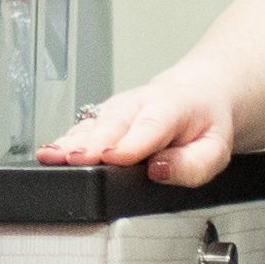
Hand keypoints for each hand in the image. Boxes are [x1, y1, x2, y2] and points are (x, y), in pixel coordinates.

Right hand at [36, 70, 236, 186]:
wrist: (198, 93)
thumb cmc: (203, 123)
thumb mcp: (215, 148)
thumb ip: (193, 164)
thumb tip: (160, 170)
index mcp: (172, 107)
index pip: (151, 125)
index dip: (131, 142)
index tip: (113, 157)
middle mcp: (139, 104)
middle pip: (113, 123)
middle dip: (92, 142)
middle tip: (74, 159)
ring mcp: (118, 109)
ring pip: (93, 123)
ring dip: (70, 140)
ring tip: (51, 155)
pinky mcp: (103, 117)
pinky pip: (82, 128)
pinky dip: (64, 140)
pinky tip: (49, 152)